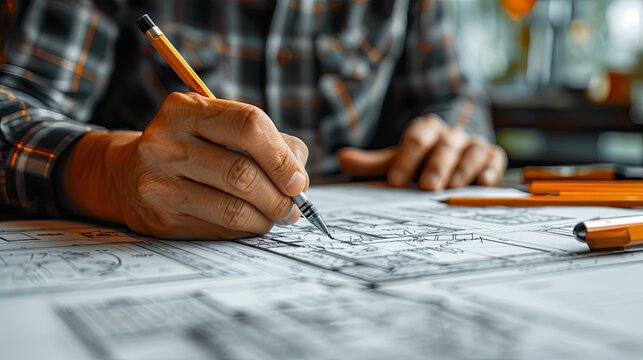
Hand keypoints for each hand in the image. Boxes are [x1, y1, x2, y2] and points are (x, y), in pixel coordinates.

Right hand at [63, 92, 308, 239]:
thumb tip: (299, 177)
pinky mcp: (160, 218)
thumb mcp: (220, 127)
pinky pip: (219, 228)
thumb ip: (267, 141)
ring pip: (233, 207)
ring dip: (267, 217)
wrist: (126, 175)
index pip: (249, 124)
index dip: (282, 156)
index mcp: (185, 109)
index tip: (298, 179)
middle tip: (294, 206)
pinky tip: (249, 222)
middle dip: (280, 196)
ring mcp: (159, 182)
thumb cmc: (191, 147)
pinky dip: (245, 229)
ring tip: (277, 216)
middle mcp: (166, 142)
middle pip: (243, 173)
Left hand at [338, 114, 505, 189]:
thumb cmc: (417, 164)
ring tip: (453, 187)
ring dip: (463, 168)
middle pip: (445, 145)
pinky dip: (491, 169)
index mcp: (425, 131)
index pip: (416, 137)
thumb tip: (342, 159)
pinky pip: (495, 159)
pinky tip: (484, 182)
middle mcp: (450, 135)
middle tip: (426, 187)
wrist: (449, 162)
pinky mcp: (492, 157)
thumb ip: (371, 164)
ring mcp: (473, 144)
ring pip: (473, 150)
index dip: (406, 158)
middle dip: (436, 165)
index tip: (396, 180)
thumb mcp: (394, 163)